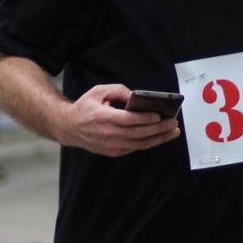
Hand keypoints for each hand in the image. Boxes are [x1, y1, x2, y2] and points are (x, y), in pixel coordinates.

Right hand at [58, 84, 180, 157]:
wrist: (69, 127)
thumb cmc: (85, 107)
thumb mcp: (99, 91)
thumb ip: (118, 91)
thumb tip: (136, 97)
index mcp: (103, 118)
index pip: (127, 120)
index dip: (144, 119)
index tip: (159, 115)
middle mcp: (108, 134)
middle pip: (138, 134)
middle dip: (159, 129)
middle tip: (173, 123)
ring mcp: (111, 145)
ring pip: (139, 144)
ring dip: (158, 138)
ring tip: (172, 131)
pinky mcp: (113, 152)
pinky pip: (135, 148)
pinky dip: (149, 142)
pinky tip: (160, 136)